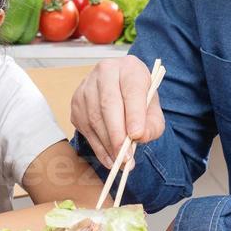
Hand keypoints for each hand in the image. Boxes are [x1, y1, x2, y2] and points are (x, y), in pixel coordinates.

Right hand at [70, 54, 165, 169]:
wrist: (121, 89)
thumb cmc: (139, 99)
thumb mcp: (154, 109)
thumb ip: (152, 124)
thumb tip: (138, 137)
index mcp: (129, 67)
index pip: (131, 90)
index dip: (134, 114)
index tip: (137, 135)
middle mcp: (105, 71)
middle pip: (108, 105)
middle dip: (117, 135)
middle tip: (126, 157)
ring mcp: (86, 86)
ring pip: (94, 118)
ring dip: (107, 144)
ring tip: (121, 163)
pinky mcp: (76, 102)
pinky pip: (84, 128)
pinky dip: (98, 147)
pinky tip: (109, 159)